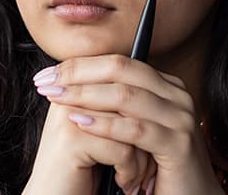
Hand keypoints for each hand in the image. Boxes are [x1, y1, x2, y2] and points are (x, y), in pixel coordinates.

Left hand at [29, 54, 222, 194]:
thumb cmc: (155, 166)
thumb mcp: (131, 129)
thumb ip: (111, 104)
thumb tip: (68, 82)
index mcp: (165, 86)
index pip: (117, 62)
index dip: (79, 66)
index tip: (47, 75)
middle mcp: (176, 96)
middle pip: (121, 70)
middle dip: (78, 75)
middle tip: (47, 83)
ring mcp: (180, 119)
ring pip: (127, 96)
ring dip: (85, 95)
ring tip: (57, 99)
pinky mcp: (179, 146)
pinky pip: (136, 130)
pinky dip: (105, 125)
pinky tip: (80, 123)